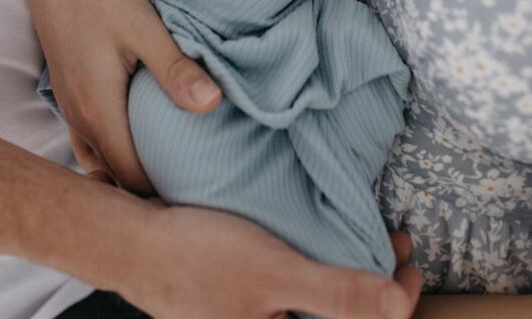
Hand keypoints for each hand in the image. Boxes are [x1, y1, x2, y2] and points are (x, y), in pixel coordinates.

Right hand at [27, 0, 220, 192]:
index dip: (164, 197)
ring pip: (98, 165)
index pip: (133, 179)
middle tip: (190, 195)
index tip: (199, 198)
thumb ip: (176, 69)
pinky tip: (135, 145)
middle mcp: (79, 119)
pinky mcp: (68, 95)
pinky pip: (88, 145)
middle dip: (148, 194)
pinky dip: (110, 157)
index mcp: (98, 110)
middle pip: (114, 180)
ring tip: (166, 177)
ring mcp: (69, 109)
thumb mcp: (144, 27)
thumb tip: (212, 106)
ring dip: (127, 176)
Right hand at [118, 201, 423, 318]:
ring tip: (366, 237)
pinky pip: (292, 291)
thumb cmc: (196, 259)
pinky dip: (315, 266)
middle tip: (396, 245)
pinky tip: (321, 239)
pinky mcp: (242, 299)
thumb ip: (336, 295)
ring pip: (316, 304)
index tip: (412, 265)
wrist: (132, 243)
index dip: (395, 304)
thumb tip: (398, 307)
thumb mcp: (274, 273)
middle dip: (376, 286)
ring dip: (347, 272)